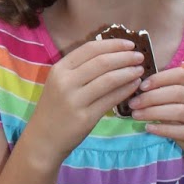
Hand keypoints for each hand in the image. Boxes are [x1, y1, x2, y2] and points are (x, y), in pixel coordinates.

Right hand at [28, 37, 146, 162]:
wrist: (43, 139)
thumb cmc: (55, 109)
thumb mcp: (59, 83)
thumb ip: (79, 69)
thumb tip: (111, 54)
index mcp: (59, 69)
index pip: (89, 49)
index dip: (112, 44)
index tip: (129, 44)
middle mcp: (65, 82)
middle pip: (101, 62)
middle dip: (124, 56)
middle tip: (139, 56)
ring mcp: (75, 100)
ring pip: (109, 79)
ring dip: (128, 72)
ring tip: (140, 70)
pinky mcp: (85, 117)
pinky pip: (111, 99)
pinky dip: (126, 90)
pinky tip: (134, 85)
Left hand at [130, 66, 183, 179]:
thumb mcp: (179, 112)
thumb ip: (165, 100)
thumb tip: (139, 92)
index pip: (181, 75)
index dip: (159, 78)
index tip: (141, 86)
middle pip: (179, 92)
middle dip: (152, 97)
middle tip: (133, 104)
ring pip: (181, 111)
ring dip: (155, 112)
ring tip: (137, 115)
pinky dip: (164, 129)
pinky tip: (149, 128)